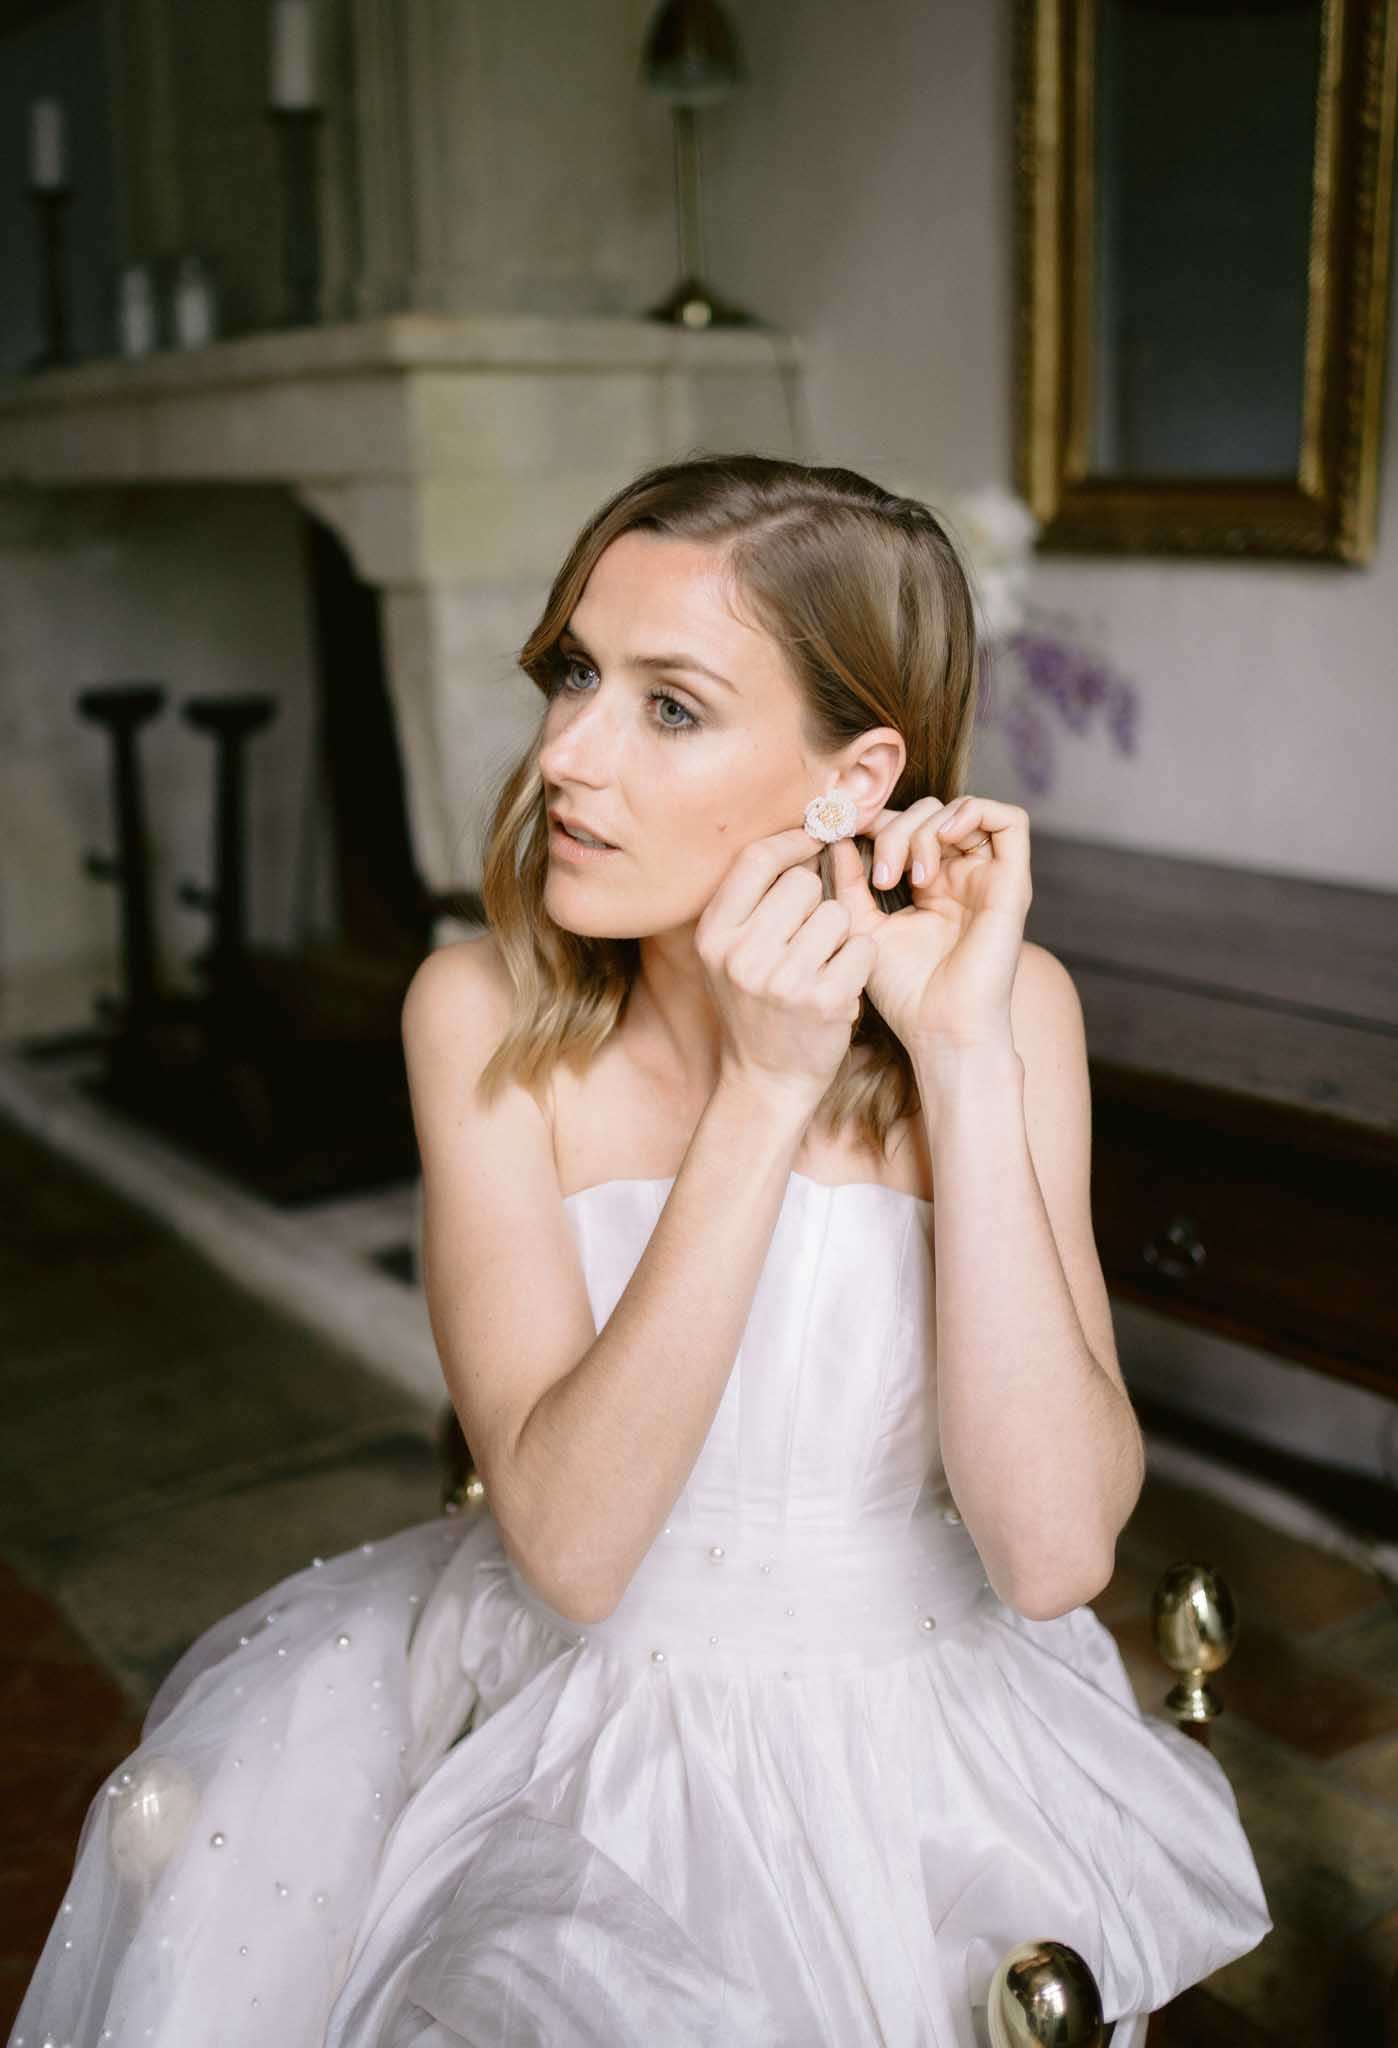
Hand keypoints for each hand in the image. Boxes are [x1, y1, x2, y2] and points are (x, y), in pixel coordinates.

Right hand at [696, 828, 876, 1109]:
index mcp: (714, 935)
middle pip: (803, 883)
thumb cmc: (756, 1006)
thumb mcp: (731, 953)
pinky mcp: (824, 1001)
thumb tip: (803, 830)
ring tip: (819, 969)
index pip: (756, 859)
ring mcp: (783, 980)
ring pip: (838, 914)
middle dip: (815, 905)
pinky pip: (863, 947)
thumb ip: (754, 900)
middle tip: (805, 943)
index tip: (814, 839)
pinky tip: (838, 988)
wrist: (766, 1080)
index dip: (792, 841)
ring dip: (840, 937)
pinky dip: (859, 963)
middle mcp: (742, 955)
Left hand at [823, 795, 1031, 1054]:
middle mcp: (961, 877)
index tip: (844, 837)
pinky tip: (942, 842)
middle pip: (930, 814)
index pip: (905, 826)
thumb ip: (849, 882)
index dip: (875, 821)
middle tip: (881, 877)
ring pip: (964, 811)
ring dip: (926, 829)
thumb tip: (835, 837)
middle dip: (895, 831)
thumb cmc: (906, 992)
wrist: (941, 1030)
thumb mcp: (861, 927)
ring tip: (908, 875)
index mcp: (929, 886)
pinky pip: (1011, 821)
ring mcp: (989, 879)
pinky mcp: (1014, 884)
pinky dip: (973, 814)